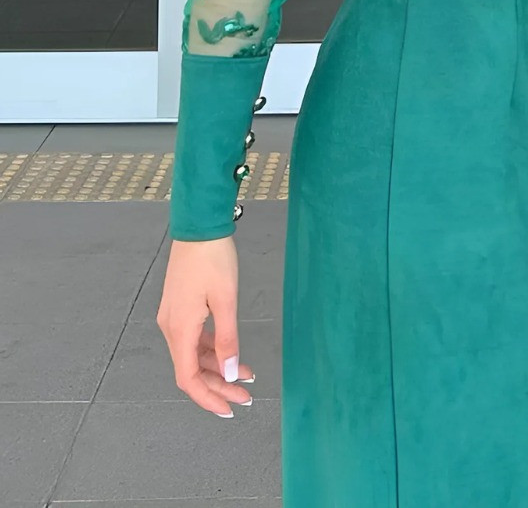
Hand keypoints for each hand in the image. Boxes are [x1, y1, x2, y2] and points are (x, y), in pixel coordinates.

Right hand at [157, 237, 254, 417]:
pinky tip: (231, 353)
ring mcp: (173, 318)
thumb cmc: (213, 259)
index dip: (208, 398)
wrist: (198, 227)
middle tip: (245, 397)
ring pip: (192, 356)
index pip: (188, 379)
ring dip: (217, 369)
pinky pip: (194, 339)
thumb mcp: (226, 300)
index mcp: (179, 329)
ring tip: (246, 376)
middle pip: (191, 370)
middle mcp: (171, 328)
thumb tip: (232, 373)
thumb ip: (227, 339)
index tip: (229, 409)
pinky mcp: (180, 308)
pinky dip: (211, 351)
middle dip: (218, 386)